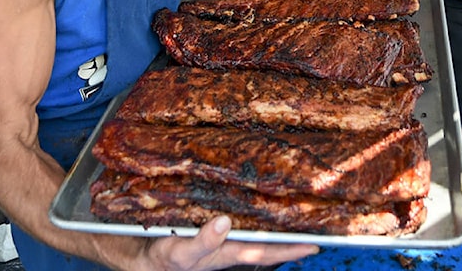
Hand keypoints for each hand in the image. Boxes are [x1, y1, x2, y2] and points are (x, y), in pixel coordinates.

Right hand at [143, 216, 317, 270]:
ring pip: (256, 231)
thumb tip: (224, 223)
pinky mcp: (212, 226)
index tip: (316, 243)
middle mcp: (231, 245)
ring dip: (276, 224)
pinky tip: (259, 203)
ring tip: (299, 213)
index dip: (292, 248)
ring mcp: (223, 236)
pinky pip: (239, 219)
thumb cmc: (163, 258)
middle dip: (292, 236)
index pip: (267, 251)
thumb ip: (203, 242)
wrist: (142, 256)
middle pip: (268, 242)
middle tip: (319, 225)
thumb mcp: (181, 252)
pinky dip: (253, 213)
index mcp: (228, 253)